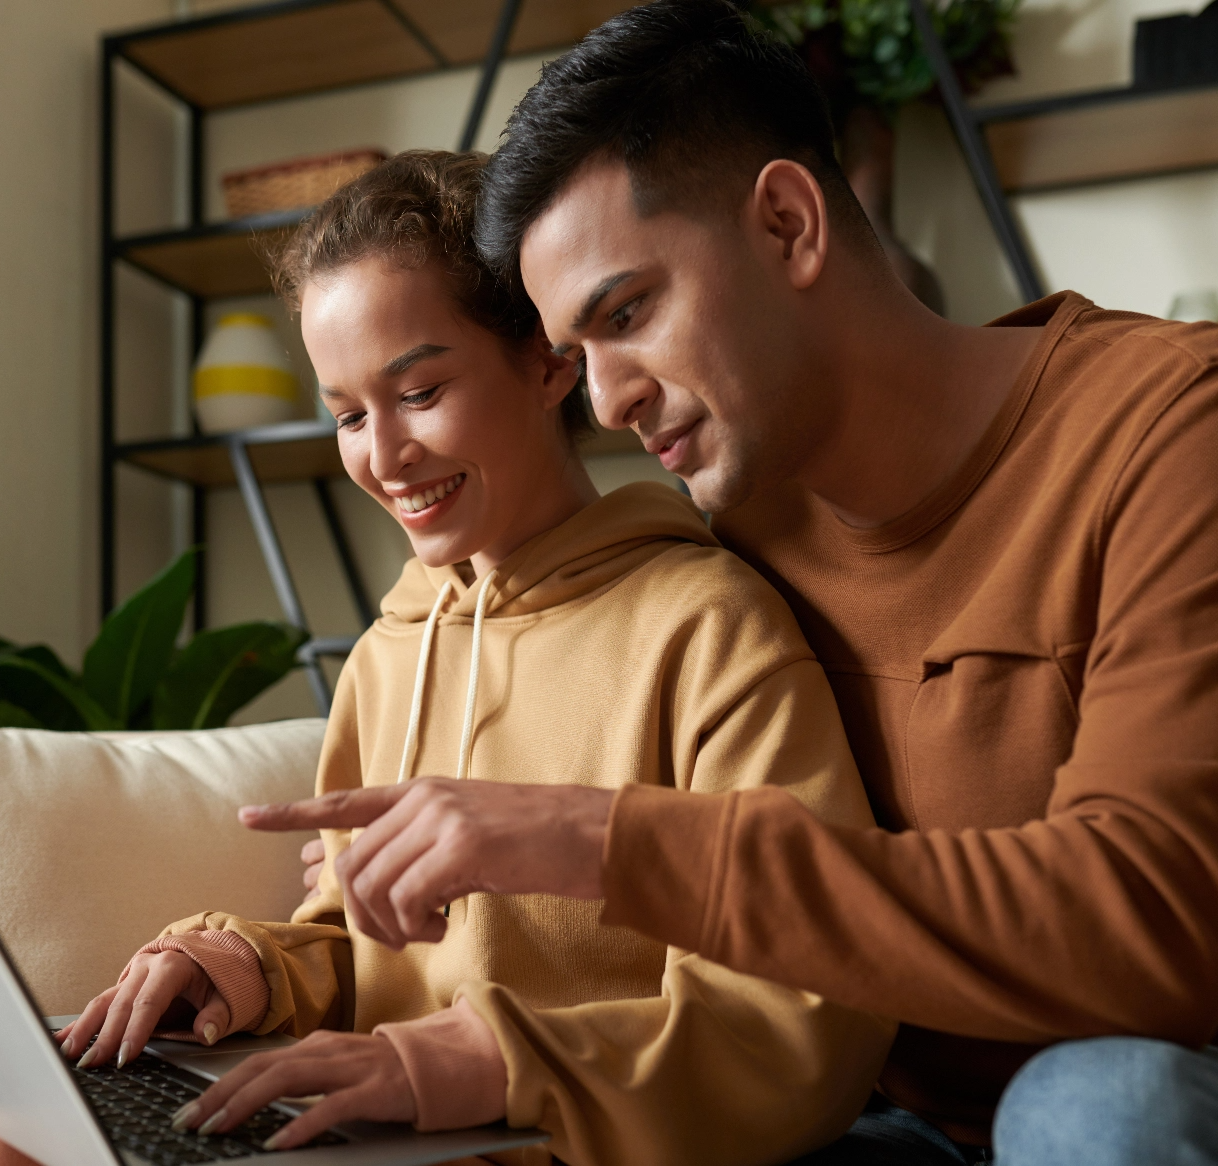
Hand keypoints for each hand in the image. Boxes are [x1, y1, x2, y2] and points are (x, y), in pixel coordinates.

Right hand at [57, 951, 227, 1067]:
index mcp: (173, 966)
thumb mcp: (227, 995)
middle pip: (122, 1004)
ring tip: (70, 1055)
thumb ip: (218, 1015)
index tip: (125, 1056)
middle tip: (93, 1064)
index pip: (150, 1001)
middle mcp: (147, 967)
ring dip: (85, 1030)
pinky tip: (63, 1039)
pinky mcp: (123, 987)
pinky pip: (99, 1004)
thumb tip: (207, 1033)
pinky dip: (80, 1023)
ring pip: (103, 1002)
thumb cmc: (217, 980)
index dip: (136, 1030)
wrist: (210, 959)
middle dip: (106, 1036)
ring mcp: (132, 976)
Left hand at [170, 1031, 413, 1151]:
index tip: (189, 1110)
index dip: (220, 1085)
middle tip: (188, 1122)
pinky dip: (300, 1125)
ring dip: (247, 1103)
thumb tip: (252, 1101)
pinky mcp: (373, 1090)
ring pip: (289, 1079)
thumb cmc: (384, 1073)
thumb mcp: (338, 1071)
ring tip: (218, 1127)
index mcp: (317, 1046)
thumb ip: (303, 1081)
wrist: (439, 1064)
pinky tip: (277, 1143)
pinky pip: (331, 1107)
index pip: (258, 1062)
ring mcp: (351, 1068)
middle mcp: (328, 1051)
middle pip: (264, 1067)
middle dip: (221, 1094)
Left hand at [241, 778, 612, 948]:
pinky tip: (446, 925)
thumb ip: (423, 845)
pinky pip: (407, 899)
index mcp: (422, 792)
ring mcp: (441, 818)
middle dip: (363, 914)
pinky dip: (417, 926)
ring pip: (373, 886)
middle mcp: (424, 799)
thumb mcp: (471, 832)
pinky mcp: (462, 845)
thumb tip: (381, 882)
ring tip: (428, 931)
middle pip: (352, 866)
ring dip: (391, 926)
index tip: (249, 817)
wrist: (591, 831)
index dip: (293, 813)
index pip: (345, 802)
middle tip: (403, 935)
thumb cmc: (537, 841)